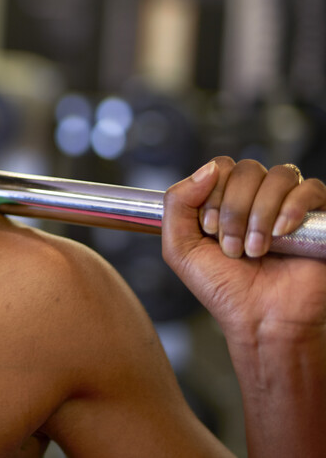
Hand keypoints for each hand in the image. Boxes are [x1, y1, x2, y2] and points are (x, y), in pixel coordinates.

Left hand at [162, 157, 325, 341]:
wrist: (260, 320)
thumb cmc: (223, 288)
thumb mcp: (180, 247)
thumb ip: (177, 203)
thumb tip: (208, 168)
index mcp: (225, 200)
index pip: (220, 167)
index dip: (212, 194)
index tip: (209, 230)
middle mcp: (258, 198)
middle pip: (247, 169)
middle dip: (234, 210)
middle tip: (232, 247)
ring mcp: (289, 206)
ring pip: (279, 176)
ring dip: (260, 214)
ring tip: (255, 250)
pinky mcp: (319, 218)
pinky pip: (312, 188)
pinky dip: (292, 208)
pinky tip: (281, 234)